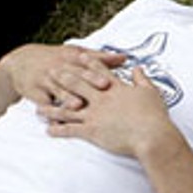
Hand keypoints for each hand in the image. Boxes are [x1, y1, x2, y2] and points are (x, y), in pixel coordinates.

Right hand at [3, 43, 122, 111]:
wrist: (21, 62)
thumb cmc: (55, 58)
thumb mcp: (74, 53)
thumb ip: (99, 57)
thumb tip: (124, 58)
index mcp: (70, 58)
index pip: (85, 65)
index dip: (97, 73)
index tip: (108, 81)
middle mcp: (58, 68)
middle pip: (74, 77)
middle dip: (87, 85)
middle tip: (100, 93)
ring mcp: (46, 80)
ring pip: (59, 90)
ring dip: (67, 98)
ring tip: (77, 106)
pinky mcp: (35, 93)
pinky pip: (43, 104)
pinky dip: (49, 112)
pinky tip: (55, 120)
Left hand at [41, 66, 175, 158]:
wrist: (151, 135)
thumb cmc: (154, 115)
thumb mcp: (151, 92)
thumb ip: (142, 78)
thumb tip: (138, 68)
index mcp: (116, 88)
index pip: (98, 72)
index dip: (87, 63)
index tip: (77, 57)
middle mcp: (101, 99)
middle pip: (78, 85)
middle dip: (62, 78)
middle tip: (49, 73)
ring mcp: (95, 114)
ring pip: (68, 109)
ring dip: (52, 108)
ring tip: (38, 107)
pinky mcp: (92, 130)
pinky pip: (70, 130)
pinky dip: (58, 130)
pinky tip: (48, 130)